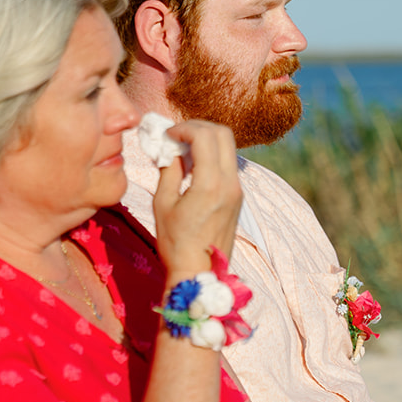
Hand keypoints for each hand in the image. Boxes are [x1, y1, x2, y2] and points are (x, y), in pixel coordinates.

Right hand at [151, 120, 240, 275]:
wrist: (200, 274)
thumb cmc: (176, 243)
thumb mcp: (163, 204)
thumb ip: (169, 170)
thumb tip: (171, 149)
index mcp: (211, 185)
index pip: (205, 136)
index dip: (184, 128)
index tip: (168, 135)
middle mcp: (231, 184)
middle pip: (224, 134)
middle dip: (199, 127)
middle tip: (177, 135)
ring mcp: (238, 191)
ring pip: (228, 147)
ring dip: (206, 140)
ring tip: (183, 150)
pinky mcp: (238, 197)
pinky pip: (228, 164)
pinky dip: (212, 155)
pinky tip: (193, 166)